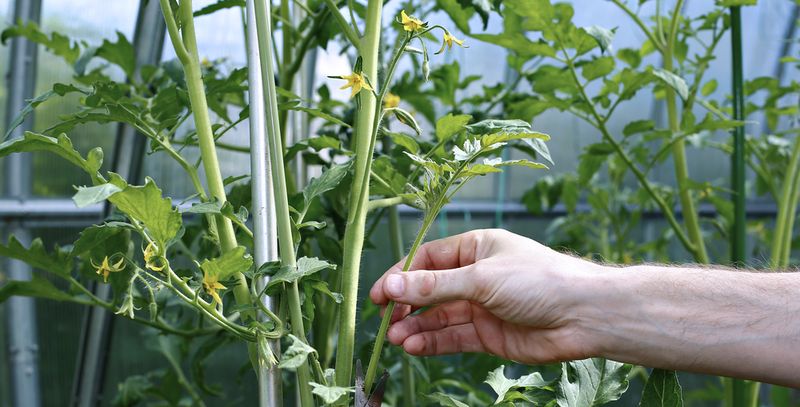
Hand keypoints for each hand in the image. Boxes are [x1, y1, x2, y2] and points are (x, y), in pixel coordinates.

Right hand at [369, 228, 601, 363]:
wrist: (584, 315)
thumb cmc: (539, 280)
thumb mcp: (481, 278)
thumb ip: (434, 286)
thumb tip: (391, 286)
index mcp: (476, 248)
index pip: (428, 261)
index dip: (401, 276)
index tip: (379, 295)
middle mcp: (476, 276)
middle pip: (430, 290)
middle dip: (406, 305)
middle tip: (385, 320)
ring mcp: (482, 307)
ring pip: (439, 317)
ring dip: (416, 327)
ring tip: (396, 339)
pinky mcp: (489, 335)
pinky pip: (453, 338)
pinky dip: (432, 343)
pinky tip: (414, 347)